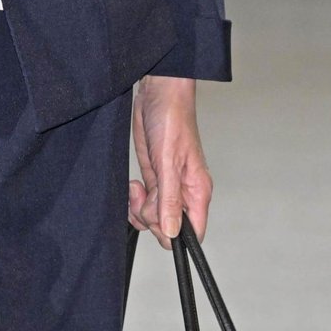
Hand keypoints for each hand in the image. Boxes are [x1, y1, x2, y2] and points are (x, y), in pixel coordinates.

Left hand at [129, 75, 211, 248]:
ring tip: (136, 188)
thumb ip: (170, 199)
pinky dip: (135, 200)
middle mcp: (184, 192)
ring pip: (154, 217)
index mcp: (197, 191)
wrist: (157, 94)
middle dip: (151, 218)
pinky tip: (134, 186)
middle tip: (144, 196)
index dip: (174, 235)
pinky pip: (144, 203)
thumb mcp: (168, 162)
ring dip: (139, 209)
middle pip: (169, 228)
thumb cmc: (172, 119)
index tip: (157, 220)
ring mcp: (167, 186)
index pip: (193, 232)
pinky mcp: (153, 178)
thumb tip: (172, 232)